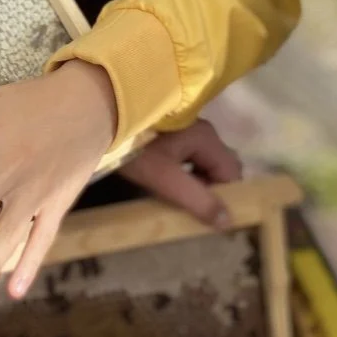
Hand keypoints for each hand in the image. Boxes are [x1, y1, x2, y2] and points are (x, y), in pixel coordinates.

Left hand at [120, 118, 241, 226]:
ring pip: (205, 161)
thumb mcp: (166, 178)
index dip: (226, 196)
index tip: (211, 216)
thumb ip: (198, 200)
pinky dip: (187, 171)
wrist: (104, 115)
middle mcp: (202, 130)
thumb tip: (228, 221)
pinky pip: (191, 155)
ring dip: (199, 181)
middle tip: (195, 208)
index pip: (232, 173)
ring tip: (181, 199)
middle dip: (213, 189)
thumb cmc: (136, 148)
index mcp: (206, 138)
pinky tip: (169, 182)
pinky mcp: (171, 131)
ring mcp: (187, 128)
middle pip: (220, 166)